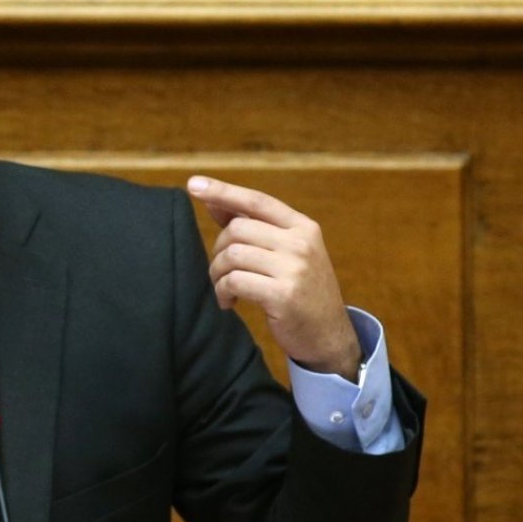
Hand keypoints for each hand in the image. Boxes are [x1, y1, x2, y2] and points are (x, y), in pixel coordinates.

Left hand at [186, 176, 361, 381]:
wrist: (329, 337)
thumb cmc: (301, 292)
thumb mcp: (287, 254)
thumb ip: (255, 228)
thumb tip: (214, 202)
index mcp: (303, 227)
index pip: (257, 201)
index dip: (223, 191)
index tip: (193, 184)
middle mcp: (301, 243)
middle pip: (237, 229)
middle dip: (218, 250)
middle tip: (221, 271)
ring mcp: (294, 268)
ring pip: (232, 254)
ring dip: (217, 273)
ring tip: (224, 288)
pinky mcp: (283, 295)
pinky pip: (234, 281)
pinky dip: (223, 292)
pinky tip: (229, 302)